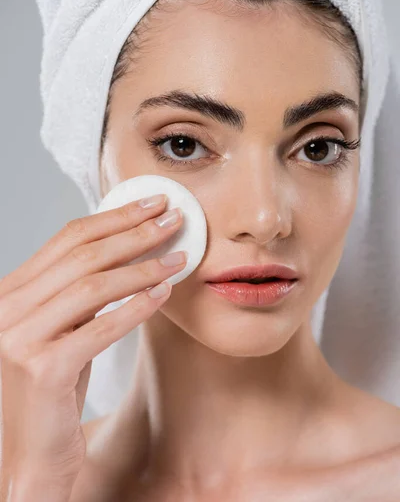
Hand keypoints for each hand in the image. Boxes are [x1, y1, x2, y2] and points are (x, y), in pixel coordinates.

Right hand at [0, 194, 185, 494]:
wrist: (32, 456)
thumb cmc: (54, 389)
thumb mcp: (63, 328)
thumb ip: (82, 291)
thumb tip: (132, 246)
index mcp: (12, 292)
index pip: (67, 238)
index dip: (114, 216)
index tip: (151, 203)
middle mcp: (7, 309)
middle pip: (82, 255)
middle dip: (134, 232)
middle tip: (173, 219)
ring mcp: (18, 339)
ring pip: (92, 286)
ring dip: (142, 268)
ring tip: (178, 258)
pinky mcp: (41, 370)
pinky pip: (100, 327)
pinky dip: (136, 307)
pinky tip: (162, 293)